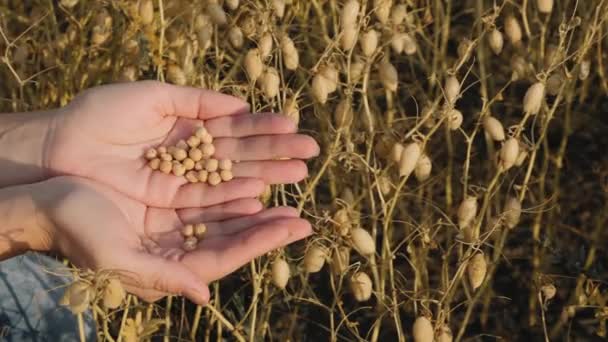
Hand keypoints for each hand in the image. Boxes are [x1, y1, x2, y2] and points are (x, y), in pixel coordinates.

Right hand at [35, 176, 310, 303]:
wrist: (50, 201)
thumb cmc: (77, 230)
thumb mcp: (116, 256)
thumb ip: (161, 277)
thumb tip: (203, 295)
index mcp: (169, 266)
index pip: (225, 257)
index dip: (260, 243)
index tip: (293, 230)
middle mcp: (177, 246)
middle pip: (232, 236)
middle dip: (268, 228)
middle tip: (303, 219)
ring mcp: (174, 223)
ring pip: (225, 214)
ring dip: (256, 205)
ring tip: (286, 196)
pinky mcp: (168, 198)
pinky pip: (207, 194)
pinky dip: (230, 187)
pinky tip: (252, 182)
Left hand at [46, 81, 318, 207]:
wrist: (62, 144)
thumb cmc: (103, 113)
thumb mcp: (153, 96)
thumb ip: (197, 101)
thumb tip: (239, 105)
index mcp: (190, 127)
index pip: (236, 129)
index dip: (264, 129)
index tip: (295, 127)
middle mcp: (192, 155)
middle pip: (240, 156)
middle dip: (275, 154)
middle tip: (310, 154)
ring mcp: (182, 180)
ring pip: (230, 179)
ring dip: (264, 177)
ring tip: (297, 175)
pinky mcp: (168, 201)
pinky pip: (207, 199)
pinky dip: (233, 196)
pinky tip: (260, 193)